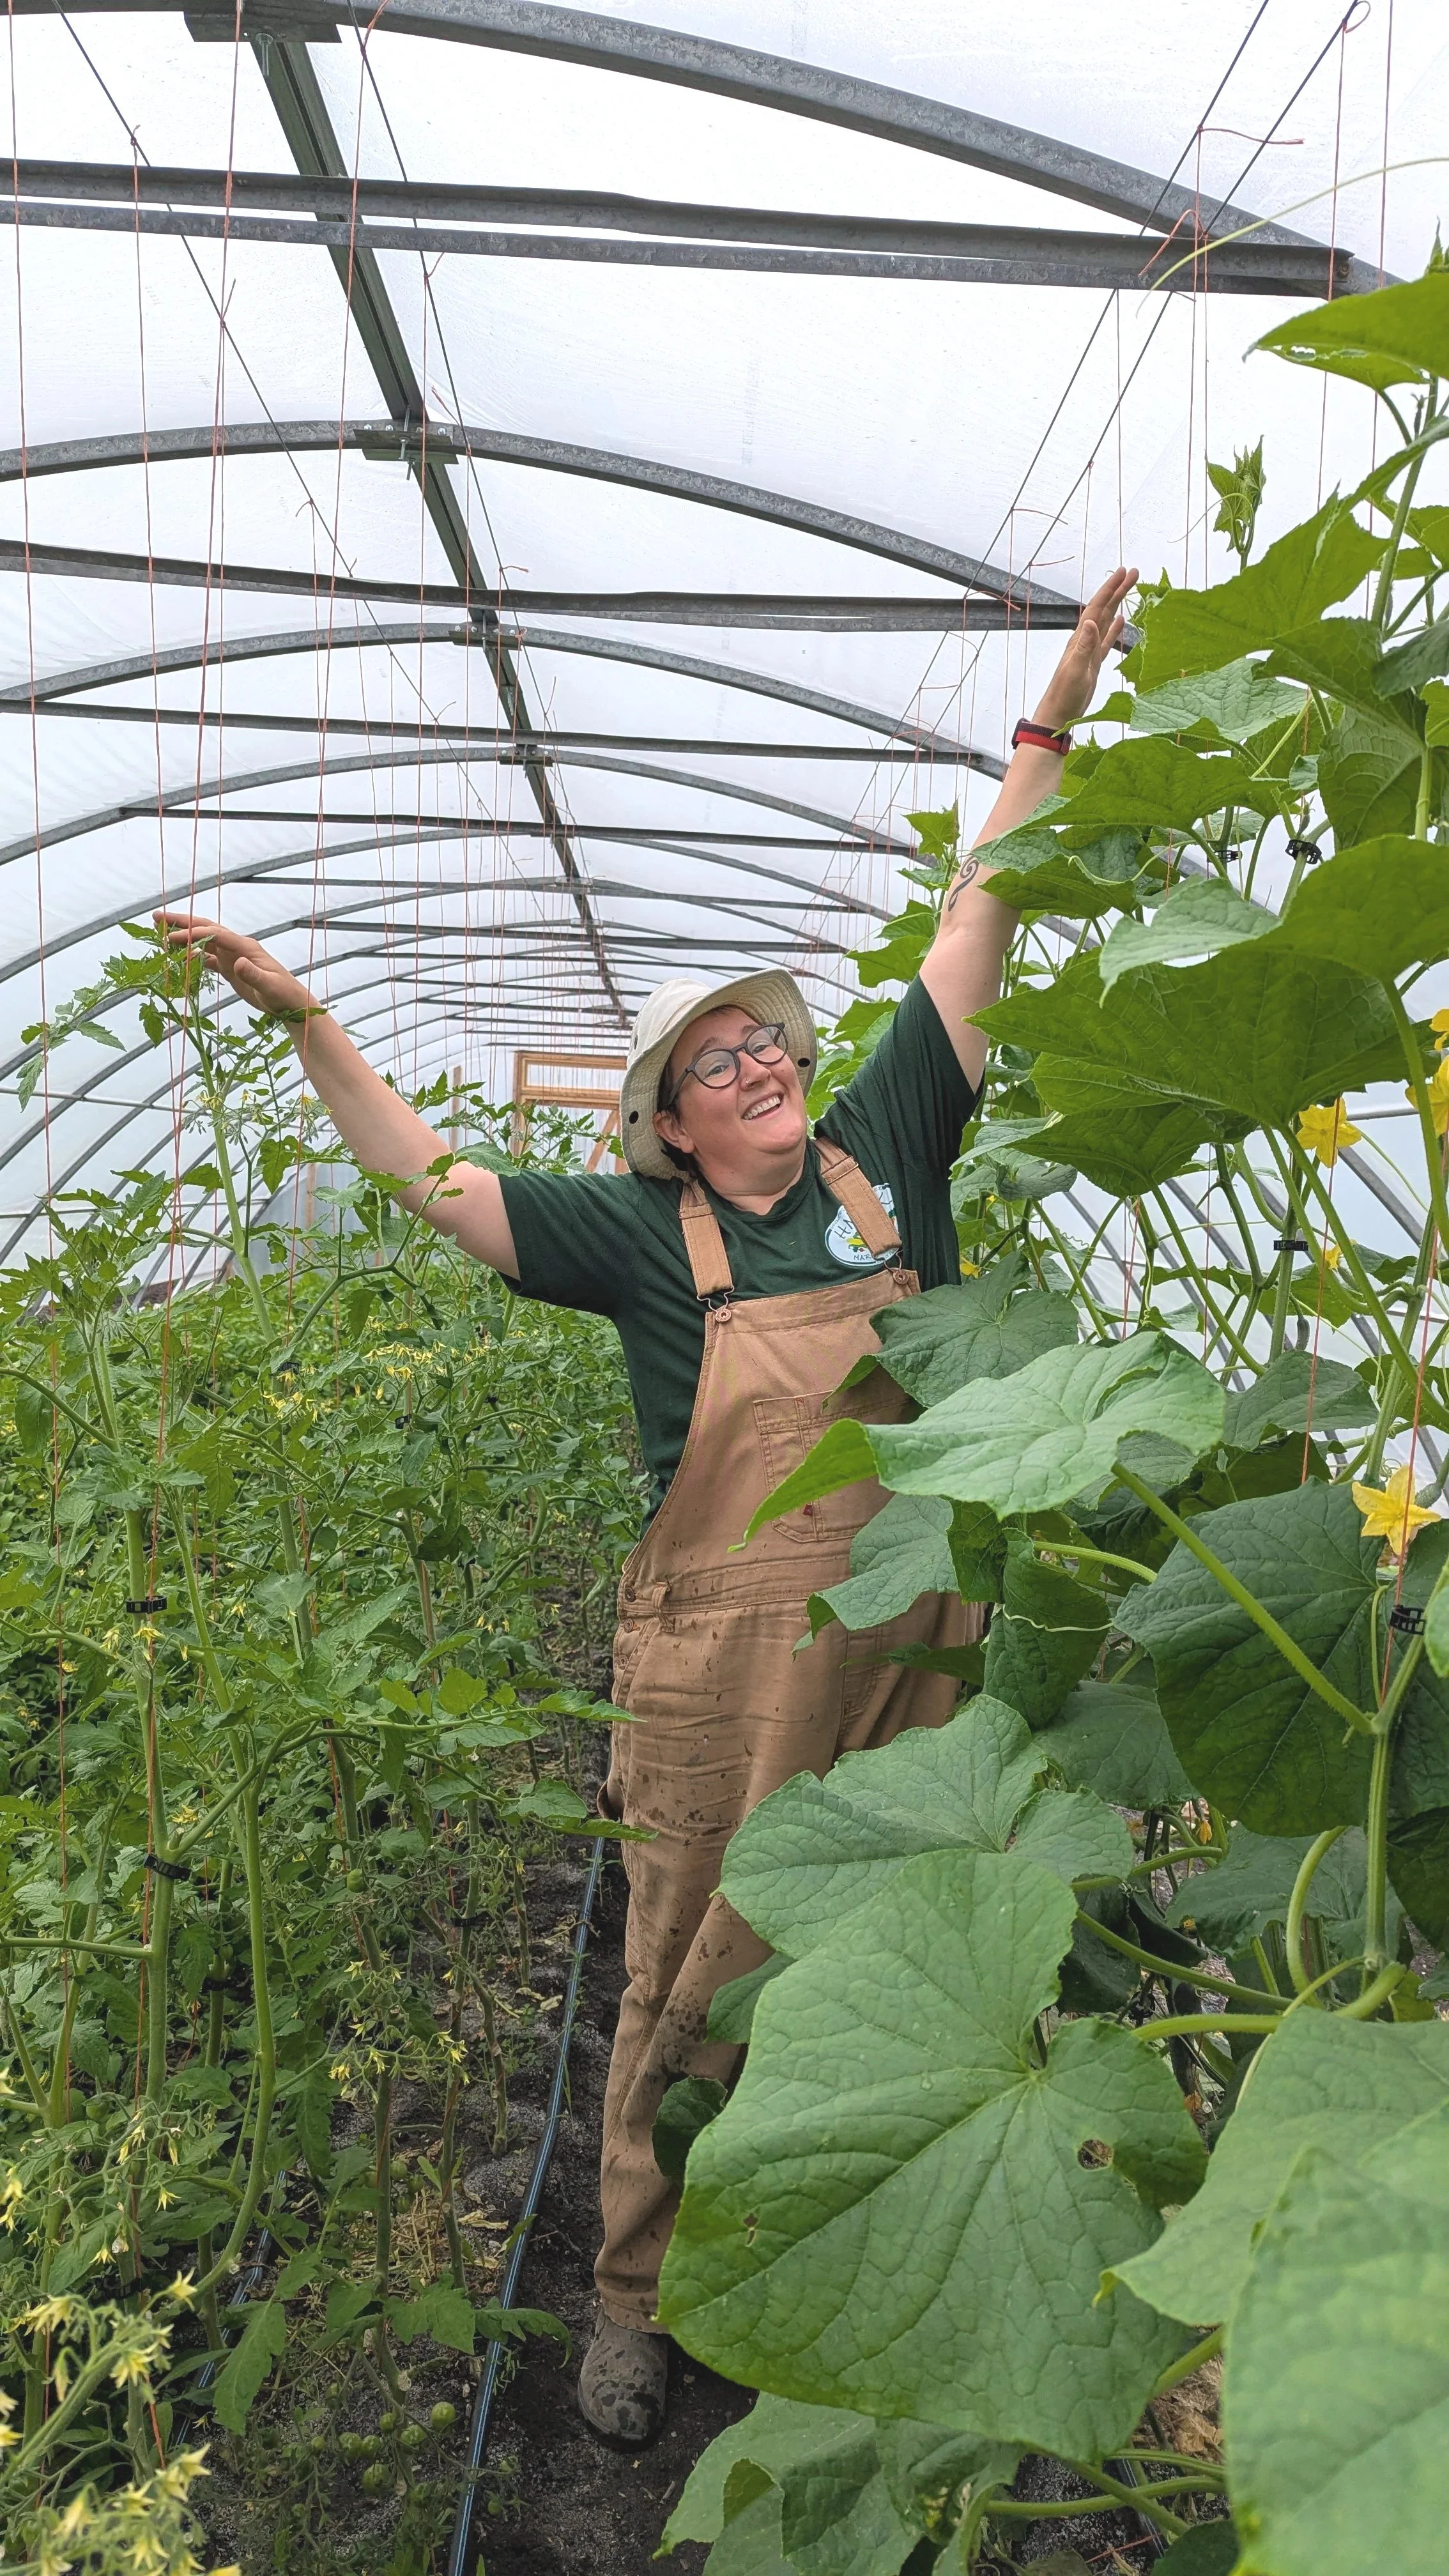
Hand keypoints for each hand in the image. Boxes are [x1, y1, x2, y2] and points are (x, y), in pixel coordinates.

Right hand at [153, 912, 319, 1020]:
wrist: (291, 1002)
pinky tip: (179, 957)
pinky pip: (208, 957)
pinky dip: (193, 955)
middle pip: (205, 928)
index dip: (191, 934)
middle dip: (181, 922)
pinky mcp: (231, 968)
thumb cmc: (282, 994)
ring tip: (160, 933)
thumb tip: (238, 963)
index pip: (213, 934)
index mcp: (245, 947)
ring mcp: (233, 956)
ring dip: (183, 936)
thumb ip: (253, 975)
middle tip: (156, 917)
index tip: (170, 938)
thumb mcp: (269, 987)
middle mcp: (237, 946)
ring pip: (203, 941)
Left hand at [1030, 564, 1138, 733]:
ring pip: (1106, 620)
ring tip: (1129, 587)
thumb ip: (1084, 646)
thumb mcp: (1075, 669)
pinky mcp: (1094, 662)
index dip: (1110, 588)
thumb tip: (1090, 621)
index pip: (1097, 607)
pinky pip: (1107, 640)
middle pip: (1103, 608)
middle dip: (1118, 589)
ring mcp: (1090, 650)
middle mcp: (1084, 639)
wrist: (1059, 713)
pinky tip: (1121, 620)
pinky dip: (1114, 628)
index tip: (1124, 572)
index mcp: (1080, 638)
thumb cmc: (1065, 694)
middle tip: (1134, 572)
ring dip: (1117, 603)